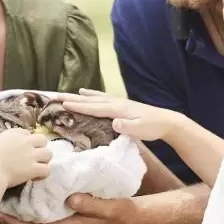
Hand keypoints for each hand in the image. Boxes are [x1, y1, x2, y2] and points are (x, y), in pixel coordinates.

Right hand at [0, 127, 52, 188]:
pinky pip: (47, 169)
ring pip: (49, 153)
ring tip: (37, 167)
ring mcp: (31, 154)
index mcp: (13, 133)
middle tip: (33, 157)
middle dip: (40, 148)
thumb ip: (3, 144)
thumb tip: (5, 150)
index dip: (27, 141)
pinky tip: (36, 177)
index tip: (22, 149)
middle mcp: (25, 141)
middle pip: (42, 140)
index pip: (27, 133)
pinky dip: (43, 174)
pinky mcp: (34, 168)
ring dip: (44, 160)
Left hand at [0, 193, 139, 223]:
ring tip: (1, 196)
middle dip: (9, 219)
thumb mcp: (111, 208)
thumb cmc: (125, 215)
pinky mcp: (71, 210)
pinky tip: (27, 188)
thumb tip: (70, 198)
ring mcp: (67, 218)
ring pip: (36, 218)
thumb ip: (92, 204)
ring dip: (19, 210)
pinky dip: (33, 201)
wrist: (137, 217)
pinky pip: (46, 209)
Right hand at [55, 88, 182, 141]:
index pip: (94, 108)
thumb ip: (127, 127)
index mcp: (118, 109)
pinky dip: (93, 96)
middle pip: (91, 100)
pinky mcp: (122, 105)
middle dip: (74, 99)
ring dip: (82, 96)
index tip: (63, 104)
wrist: (167, 122)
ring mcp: (119, 102)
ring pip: (96, 98)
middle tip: (57, 96)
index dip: (78, 106)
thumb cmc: (153, 127)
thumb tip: (114, 123)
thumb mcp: (141, 130)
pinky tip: (89, 94)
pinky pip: (103, 99)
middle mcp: (116, 103)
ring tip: (69, 94)